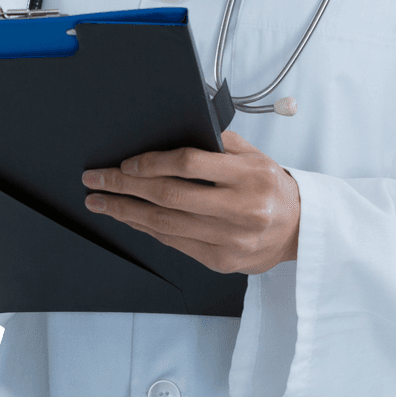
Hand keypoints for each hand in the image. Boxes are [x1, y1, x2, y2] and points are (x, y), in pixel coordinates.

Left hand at [81, 130, 300, 274]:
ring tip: (101, 201)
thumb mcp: (253, 154)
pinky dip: (147, 230)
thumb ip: (217, 144)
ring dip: (126, 212)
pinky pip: (175, 243)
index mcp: (249, 175)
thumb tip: (170, 135)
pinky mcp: (221, 262)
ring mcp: (230, 240)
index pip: (190, 164)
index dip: (152, 162)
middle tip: (97, 179)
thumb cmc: (271, 185)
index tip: (126, 162)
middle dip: (125, 186)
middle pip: (170, 196)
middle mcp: (240, 209)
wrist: (298, 228)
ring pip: (166, 225)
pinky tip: (129, 218)